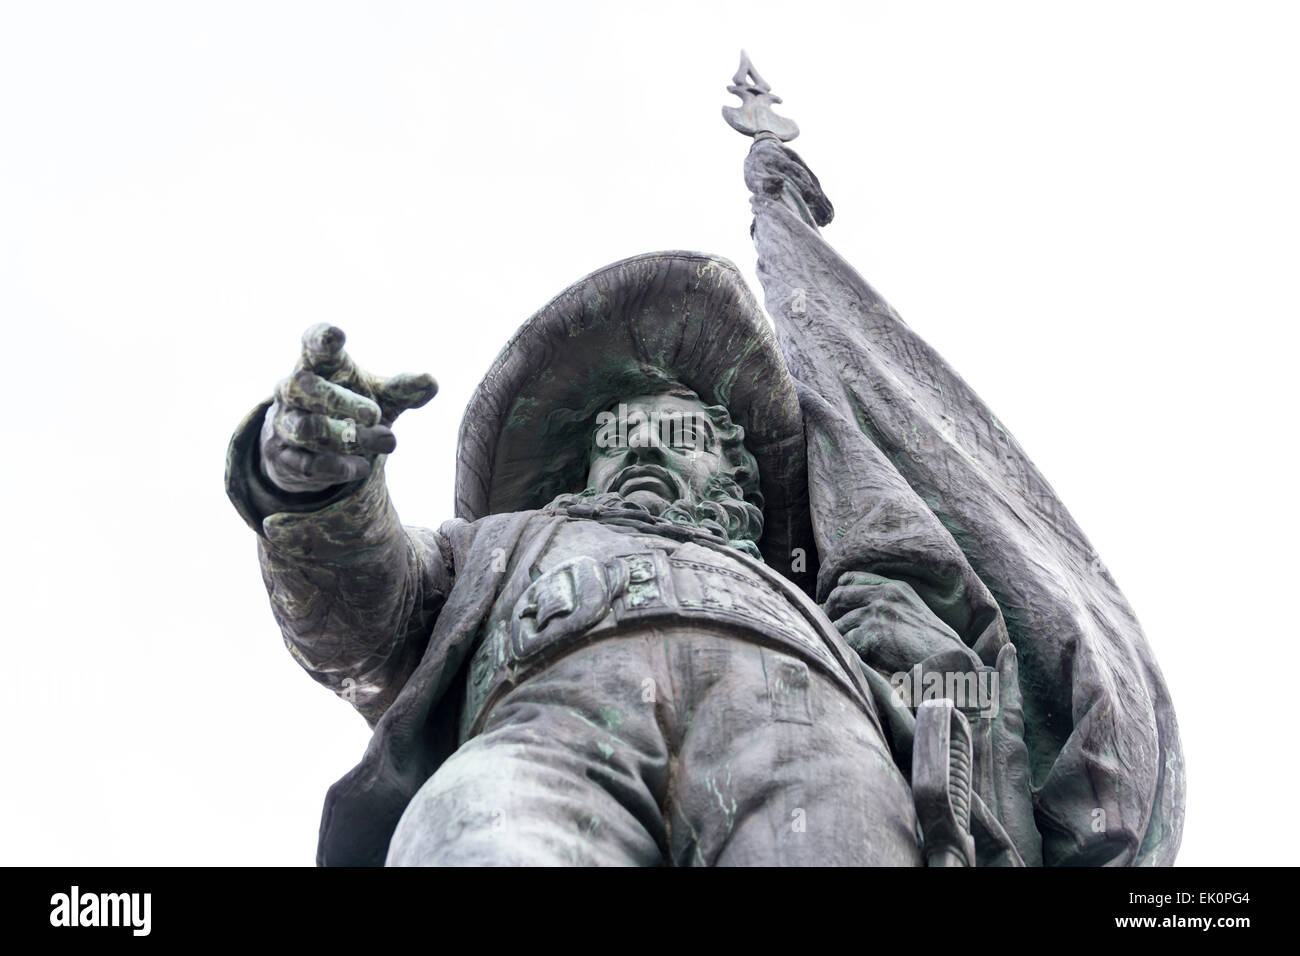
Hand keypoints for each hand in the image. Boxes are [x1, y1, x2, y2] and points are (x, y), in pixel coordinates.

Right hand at [259, 324, 437, 493]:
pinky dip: (338, 467)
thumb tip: (431, 382)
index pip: (312, 345)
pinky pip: (307, 464)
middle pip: (306, 387)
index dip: (320, 339)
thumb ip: (403, 389)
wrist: (311, 450)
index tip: (336, 335)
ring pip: (309, 429)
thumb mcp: (379, 397)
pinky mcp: (285, 458)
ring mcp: (285, 424)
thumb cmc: (350, 409)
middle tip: (374, 414)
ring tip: (388, 441)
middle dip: (340, 401)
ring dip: (349, 439)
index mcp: (317, 366)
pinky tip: (362, 467)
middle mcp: (293, 391)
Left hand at [824, 571, 971, 674]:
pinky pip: (846, 642)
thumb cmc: (932, 641)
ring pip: (839, 623)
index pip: (852, 577)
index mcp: (894, 587)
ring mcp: (876, 613)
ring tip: (844, 647)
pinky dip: (848, 652)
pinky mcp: (871, 634)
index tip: (834, 599)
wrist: (944, 658)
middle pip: (839, 596)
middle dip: (829, 612)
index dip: (839, 588)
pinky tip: (856, 658)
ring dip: (839, 637)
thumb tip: (860, 610)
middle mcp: (883, 596)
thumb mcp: (913, 610)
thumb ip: (890, 604)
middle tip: (828, 625)